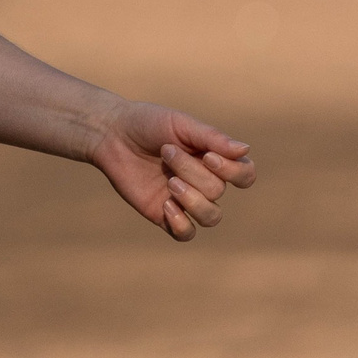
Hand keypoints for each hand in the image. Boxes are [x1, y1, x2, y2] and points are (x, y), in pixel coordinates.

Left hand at [90, 102, 256, 241]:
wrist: (111, 135)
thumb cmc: (148, 124)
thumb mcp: (179, 124)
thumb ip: (212, 137)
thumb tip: (246, 149)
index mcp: (215, 159)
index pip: (245, 175)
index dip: (232, 172)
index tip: (207, 156)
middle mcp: (205, 182)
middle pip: (217, 191)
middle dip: (192, 171)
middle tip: (166, 152)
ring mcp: (186, 201)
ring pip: (211, 217)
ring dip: (192, 200)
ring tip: (170, 183)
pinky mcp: (165, 215)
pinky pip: (186, 233)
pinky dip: (181, 223)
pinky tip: (165, 205)